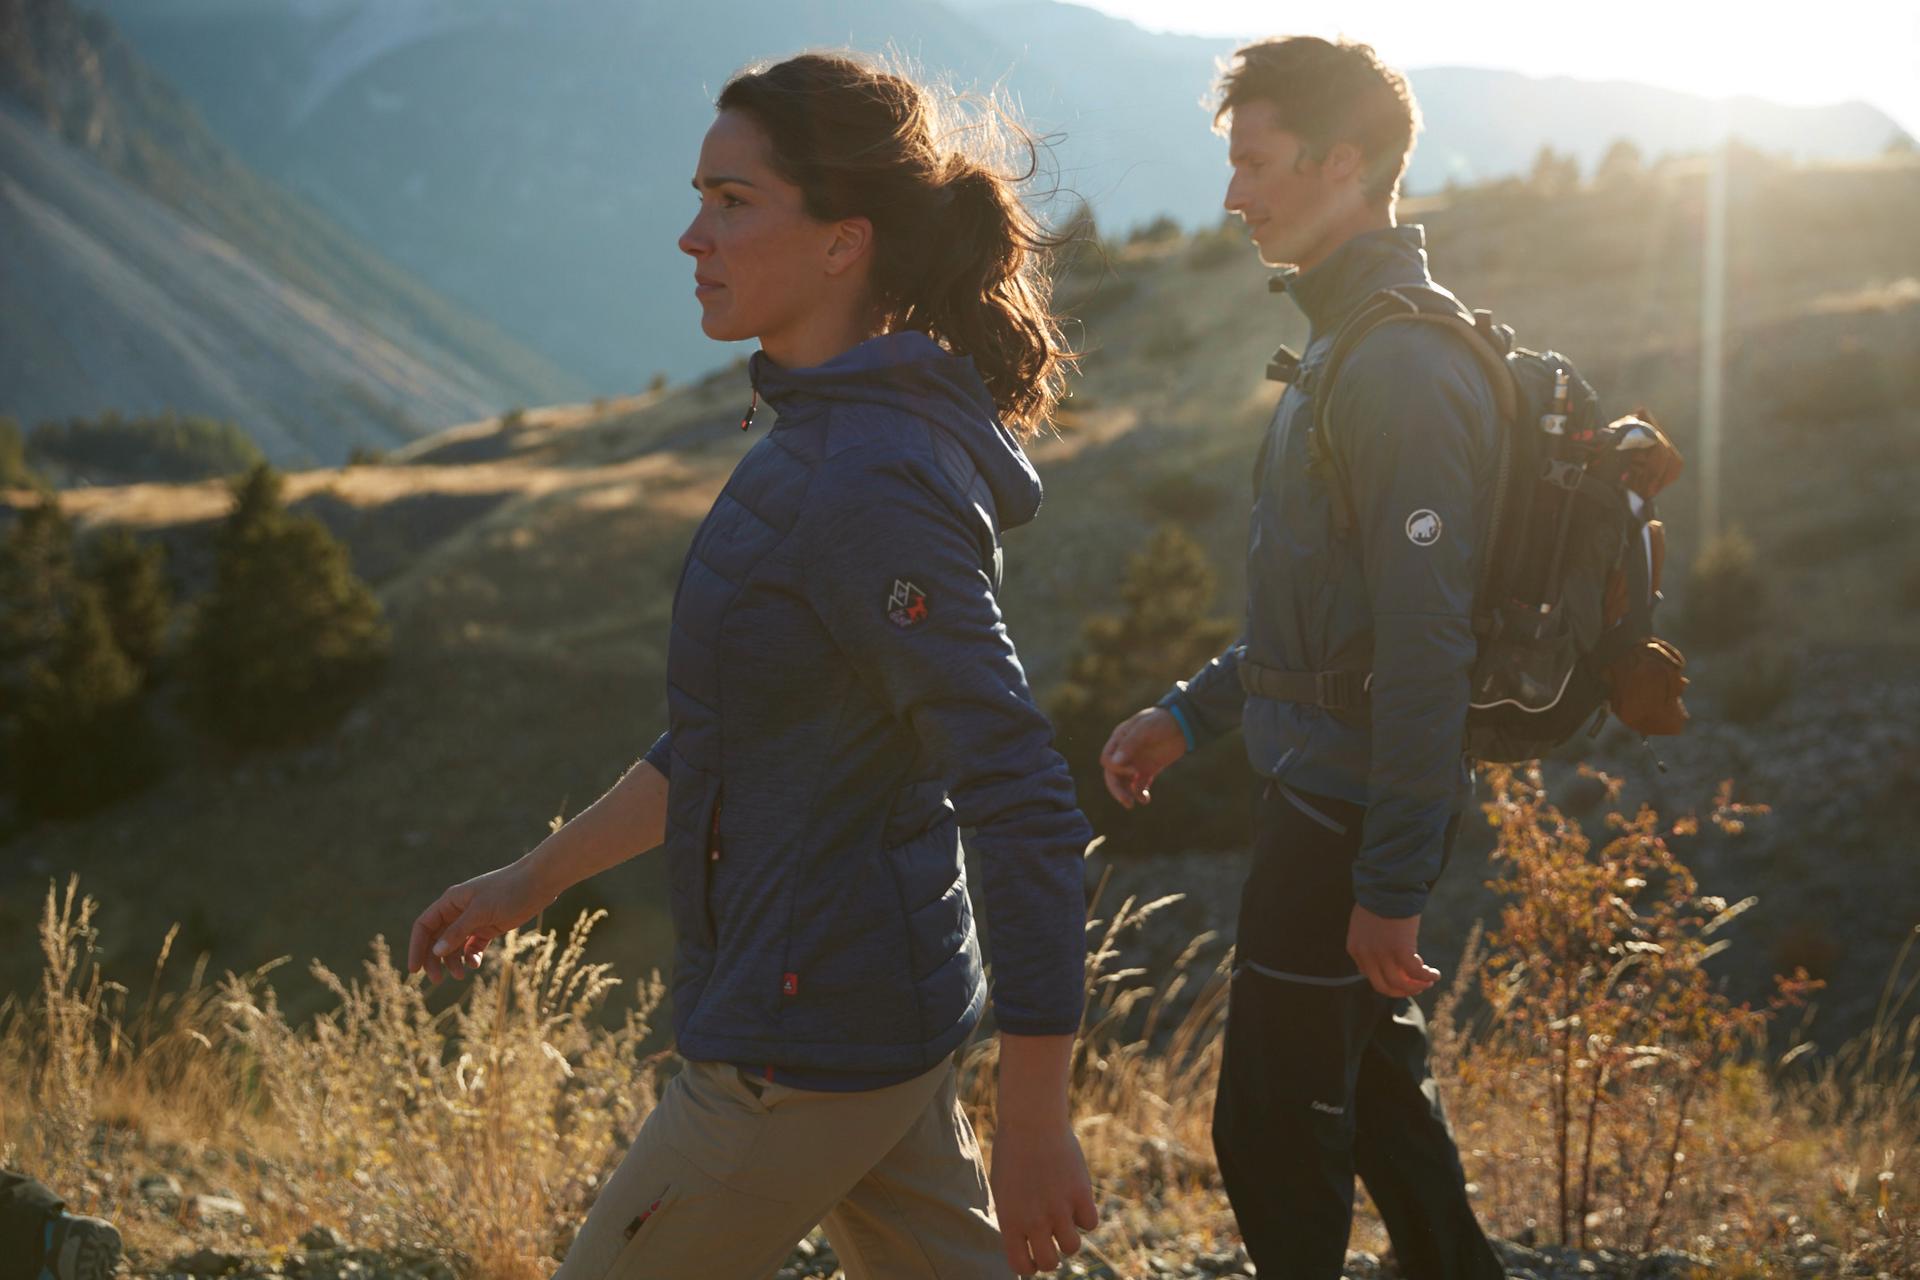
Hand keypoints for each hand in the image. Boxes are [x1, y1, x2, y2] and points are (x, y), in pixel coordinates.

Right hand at [407, 862, 556, 984]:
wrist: (540, 882)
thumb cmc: (509, 891)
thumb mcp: (481, 912)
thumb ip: (458, 931)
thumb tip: (435, 951)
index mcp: (451, 901)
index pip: (424, 926)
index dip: (417, 947)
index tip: (414, 970)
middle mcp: (458, 911)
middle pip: (437, 939)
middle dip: (434, 959)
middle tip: (437, 980)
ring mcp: (474, 920)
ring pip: (454, 945)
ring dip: (453, 961)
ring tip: (460, 975)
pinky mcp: (489, 927)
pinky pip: (472, 946)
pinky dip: (470, 957)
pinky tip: (475, 964)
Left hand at [989, 1117, 1098, 1274]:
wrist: (1031, 1121)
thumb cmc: (1012, 1153)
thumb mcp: (1004, 1190)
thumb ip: (1014, 1219)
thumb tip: (1027, 1243)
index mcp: (1009, 1221)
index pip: (1022, 1267)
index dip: (1029, 1265)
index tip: (1032, 1253)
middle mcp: (1034, 1220)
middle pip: (1050, 1263)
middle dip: (1051, 1255)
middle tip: (1050, 1239)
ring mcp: (1059, 1208)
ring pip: (1072, 1247)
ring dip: (1069, 1237)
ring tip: (1064, 1219)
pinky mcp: (1080, 1193)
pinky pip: (1090, 1223)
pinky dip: (1085, 1216)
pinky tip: (1076, 1200)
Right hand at [1098, 707, 1187, 808]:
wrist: (1182, 723)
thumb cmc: (1161, 720)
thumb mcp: (1145, 728)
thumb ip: (1129, 744)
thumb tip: (1114, 763)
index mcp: (1119, 740)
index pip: (1107, 760)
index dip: (1117, 769)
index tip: (1135, 771)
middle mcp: (1124, 753)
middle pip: (1112, 774)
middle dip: (1117, 788)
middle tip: (1127, 801)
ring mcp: (1135, 762)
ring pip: (1123, 782)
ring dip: (1126, 793)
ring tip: (1133, 803)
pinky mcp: (1148, 770)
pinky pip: (1139, 786)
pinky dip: (1140, 794)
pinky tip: (1146, 799)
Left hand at [1346, 905, 1439, 997]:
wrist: (1387, 885)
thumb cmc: (1379, 899)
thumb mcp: (1365, 924)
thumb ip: (1369, 943)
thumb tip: (1384, 961)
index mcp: (1355, 949)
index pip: (1370, 976)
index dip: (1389, 979)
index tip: (1403, 976)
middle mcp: (1366, 955)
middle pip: (1383, 986)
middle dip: (1402, 991)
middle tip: (1417, 987)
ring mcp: (1382, 954)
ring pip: (1400, 984)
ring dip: (1417, 986)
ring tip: (1428, 981)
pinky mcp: (1400, 950)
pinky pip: (1415, 972)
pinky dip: (1427, 976)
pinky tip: (1435, 974)